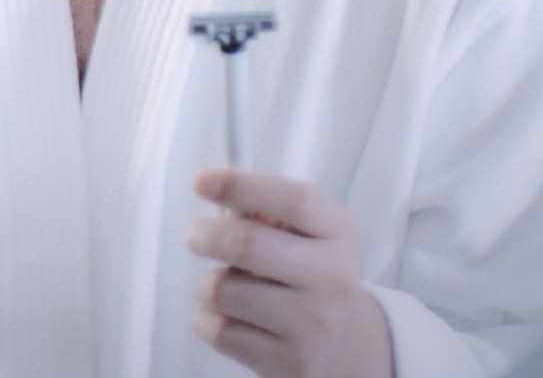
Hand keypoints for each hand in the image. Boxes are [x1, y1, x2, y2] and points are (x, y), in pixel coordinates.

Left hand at [187, 168, 393, 377]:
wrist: (348, 347)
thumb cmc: (309, 270)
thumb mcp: (306, 230)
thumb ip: (265, 209)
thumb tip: (216, 196)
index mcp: (336, 231)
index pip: (292, 200)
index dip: (241, 186)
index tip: (201, 182)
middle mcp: (331, 277)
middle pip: (249, 245)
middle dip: (206, 235)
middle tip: (194, 235)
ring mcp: (312, 325)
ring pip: (225, 291)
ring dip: (209, 283)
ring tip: (223, 284)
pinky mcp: (288, 363)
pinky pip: (220, 331)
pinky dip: (208, 318)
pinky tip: (228, 315)